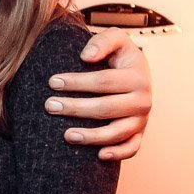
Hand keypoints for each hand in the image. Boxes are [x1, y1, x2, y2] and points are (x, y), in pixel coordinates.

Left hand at [45, 27, 150, 161]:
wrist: (135, 72)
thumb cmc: (119, 55)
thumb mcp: (116, 38)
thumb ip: (102, 41)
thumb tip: (86, 57)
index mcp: (138, 77)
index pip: (104, 81)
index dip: (77, 82)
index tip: (53, 82)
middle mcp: (143, 100)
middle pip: (106, 108)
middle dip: (76, 108)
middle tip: (49, 106)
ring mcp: (141, 120)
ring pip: (117, 132)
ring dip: (91, 136)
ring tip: (66, 135)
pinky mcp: (138, 134)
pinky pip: (131, 148)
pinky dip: (118, 154)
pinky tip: (98, 155)